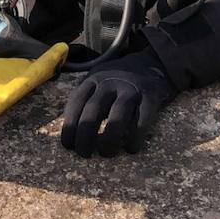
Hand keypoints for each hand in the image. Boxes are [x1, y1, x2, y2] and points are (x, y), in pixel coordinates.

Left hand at [60, 50, 177, 157]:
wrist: (151, 64)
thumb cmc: (117, 82)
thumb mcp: (97, 82)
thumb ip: (85, 100)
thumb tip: (71, 133)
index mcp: (93, 80)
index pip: (76, 103)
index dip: (70, 126)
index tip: (68, 145)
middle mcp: (110, 82)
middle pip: (93, 111)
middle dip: (85, 136)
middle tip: (84, 154)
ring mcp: (131, 89)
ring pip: (117, 116)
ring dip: (109, 138)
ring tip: (106, 153)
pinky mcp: (150, 97)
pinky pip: (142, 120)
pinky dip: (135, 137)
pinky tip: (131, 148)